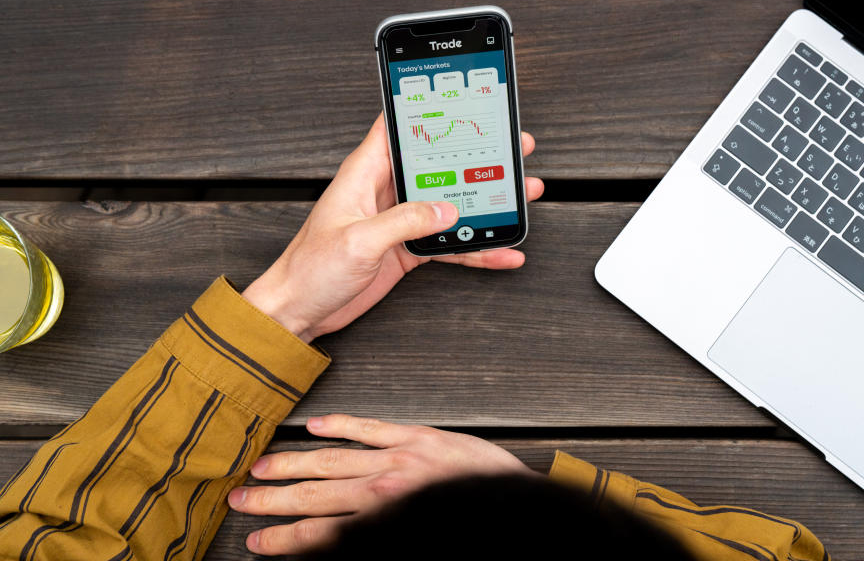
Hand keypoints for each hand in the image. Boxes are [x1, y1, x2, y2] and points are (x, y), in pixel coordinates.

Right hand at [228, 414, 534, 554]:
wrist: (514, 505)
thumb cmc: (468, 518)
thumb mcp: (412, 539)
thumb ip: (372, 538)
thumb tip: (331, 546)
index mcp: (385, 520)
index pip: (319, 535)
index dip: (283, 539)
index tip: (257, 540)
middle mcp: (384, 491)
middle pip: (314, 497)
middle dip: (272, 501)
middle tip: (240, 500)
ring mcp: (398, 459)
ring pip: (331, 462)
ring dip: (291, 466)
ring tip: (260, 468)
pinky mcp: (416, 437)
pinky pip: (369, 428)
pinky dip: (339, 425)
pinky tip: (314, 426)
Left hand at [242, 113, 543, 341]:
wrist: (298, 310)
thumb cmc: (310, 269)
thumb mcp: (358, 240)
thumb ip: (404, 221)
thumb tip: (447, 210)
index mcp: (365, 173)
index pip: (398, 127)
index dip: (430, 110)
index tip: (465, 99)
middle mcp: (384, 191)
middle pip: (438, 164)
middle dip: (478, 156)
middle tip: (513, 146)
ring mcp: (398, 220)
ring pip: (450, 203)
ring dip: (485, 202)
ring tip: (522, 194)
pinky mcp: (405, 248)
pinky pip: (448, 243)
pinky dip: (475, 248)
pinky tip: (500, 252)